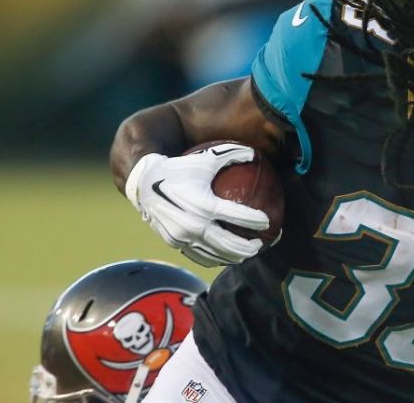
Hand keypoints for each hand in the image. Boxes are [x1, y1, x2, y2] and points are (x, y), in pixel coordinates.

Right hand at [125, 143, 270, 266]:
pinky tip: (227, 256)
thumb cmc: (179, 167)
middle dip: (251, 247)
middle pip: (230, 244)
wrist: (144, 182)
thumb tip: (255, 154)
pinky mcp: (175, 243)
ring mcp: (184, 237)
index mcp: (204, 205)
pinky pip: (200, 256)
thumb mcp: (206, 158)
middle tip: (264, 242)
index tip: (269, 222)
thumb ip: (231, 155)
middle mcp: (194, 224)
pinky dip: (216, 258)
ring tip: (249, 253)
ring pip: (216, 254)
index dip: (256, 221)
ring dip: (235, 256)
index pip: (237, 217)